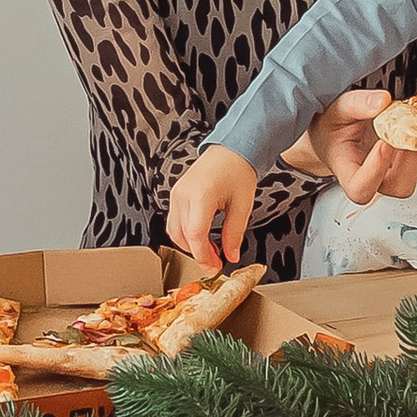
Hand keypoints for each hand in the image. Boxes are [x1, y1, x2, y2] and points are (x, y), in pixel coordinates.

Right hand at [168, 145, 259, 272]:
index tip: (215, 267)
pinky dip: (186, 234)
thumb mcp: (242, 205)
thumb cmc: (238, 170)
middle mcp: (183, 194)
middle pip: (181, 236)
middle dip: (198, 254)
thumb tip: (231, 256)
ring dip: (190, 245)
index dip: (203, 255)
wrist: (231, 149)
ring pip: (174, 231)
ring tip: (211, 251)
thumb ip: (234, 233)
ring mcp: (176, 194)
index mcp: (201, 194)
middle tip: (216, 263)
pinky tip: (202, 238)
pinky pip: (175, 221)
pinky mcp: (176, 194)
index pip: (195, 234)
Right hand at [309, 86, 416, 206]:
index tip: (382, 143)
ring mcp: (398, 172)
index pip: (361, 189)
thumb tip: (382, 101)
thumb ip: (357, 104)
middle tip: (406, 131)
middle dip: (408, 159)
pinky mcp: (414, 162)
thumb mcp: (338, 110)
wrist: (339, 133)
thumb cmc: (335, 128)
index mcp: (349, 172)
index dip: (375, 171)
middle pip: (399, 187)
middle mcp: (377, 179)